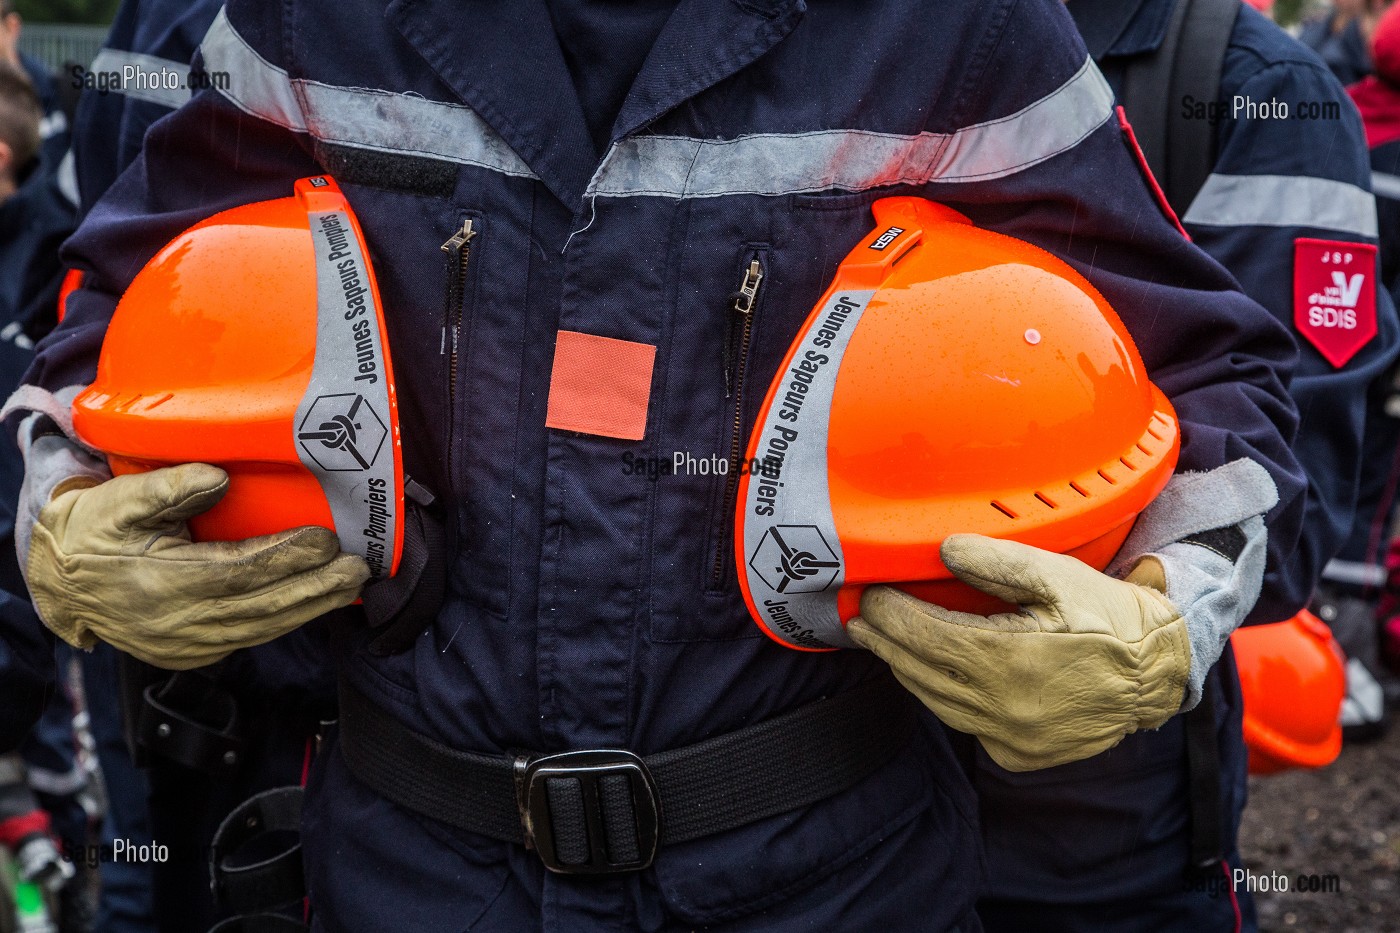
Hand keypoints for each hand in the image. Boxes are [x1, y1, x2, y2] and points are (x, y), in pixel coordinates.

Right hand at [27, 463, 368, 669]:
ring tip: (349, 585)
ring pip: (263, 628)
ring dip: (310, 607)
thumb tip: (218, 476)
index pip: (238, 571)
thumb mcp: (122, 500)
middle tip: (357, 568)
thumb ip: (170, 488)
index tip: (325, 538)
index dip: (286, 556)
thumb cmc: (96, 532)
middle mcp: (178, 622)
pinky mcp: (195, 653)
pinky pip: (251, 636)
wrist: (63, 584)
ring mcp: (188, 645)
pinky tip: (315, 601)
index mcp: (161, 582)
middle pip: (262, 607)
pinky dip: (285, 619)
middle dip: (316, 588)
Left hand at [848, 534, 1189, 770]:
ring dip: (907, 671)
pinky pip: (965, 724)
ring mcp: (1010, 737)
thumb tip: (944, 550)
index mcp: (1010, 659)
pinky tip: (930, 676)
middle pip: (923, 671)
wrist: (1158, 674)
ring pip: (938, 703)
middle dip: (886, 642)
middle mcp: (1004, 706)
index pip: (927, 635)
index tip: (872, 595)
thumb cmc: (1110, 618)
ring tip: (883, 645)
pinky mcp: (1019, 755)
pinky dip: (943, 698)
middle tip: (861, 620)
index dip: (892, 615)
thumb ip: (997, 562)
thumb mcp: (1058, 576)